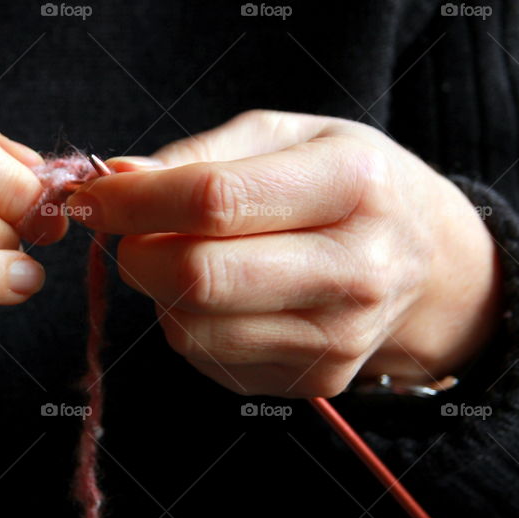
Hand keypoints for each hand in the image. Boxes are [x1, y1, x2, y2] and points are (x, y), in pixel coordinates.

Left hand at [68, 110, 501, 396]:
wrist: (427, 261)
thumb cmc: (346, 180)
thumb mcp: (285, 136)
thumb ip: (197, 155)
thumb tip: (115, 176)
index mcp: (351, 185)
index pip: (214, 201)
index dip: (132, 200)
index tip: (91, 196)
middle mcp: (355, 269)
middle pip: (197, 277)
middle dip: (134, 251)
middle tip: (127, 229)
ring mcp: (338, 338)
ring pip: (191, 327)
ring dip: (158, 290)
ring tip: (181, 255)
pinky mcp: (315, 380)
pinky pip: (208, 357)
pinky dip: (186, 322)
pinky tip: (215, 293)